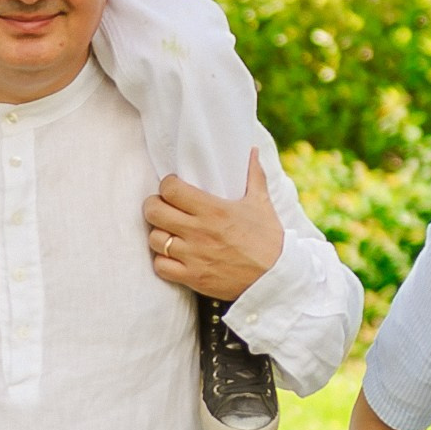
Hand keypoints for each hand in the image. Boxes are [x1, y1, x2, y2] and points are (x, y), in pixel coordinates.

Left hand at [144, 161, 283, 302]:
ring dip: (158, 234)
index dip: (167, 186)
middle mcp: (199, 232)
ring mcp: (194, 256)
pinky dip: (163, 261)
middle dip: (154, 206)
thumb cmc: (268, 239)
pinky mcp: (193, 277)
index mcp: (214, 210)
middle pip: (154, 211)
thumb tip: (252, 150)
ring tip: (168, 232)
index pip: (171, 189)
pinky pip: (161, 266)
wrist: (277, 279)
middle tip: (163, 207)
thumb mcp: (262, 203)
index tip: (174, 188)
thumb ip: (253, 175)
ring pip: (154, 239)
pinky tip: (173, 256)